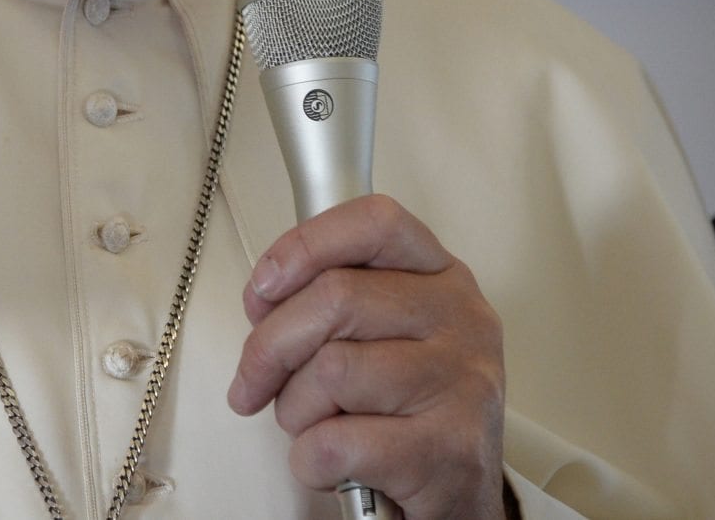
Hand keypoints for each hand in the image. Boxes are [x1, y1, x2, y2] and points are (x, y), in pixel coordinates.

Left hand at [228, 193, 507, 519]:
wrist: (460, 493)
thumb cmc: (409, 407)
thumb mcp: (382, 332)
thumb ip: (327, 299)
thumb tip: (263, 296)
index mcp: (442, 278)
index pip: (376, 222)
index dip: (305, 244)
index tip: (264, 284)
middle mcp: (461, 321)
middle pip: (334, 297)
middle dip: (270, 345)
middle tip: (253, 380)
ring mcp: (460, 384)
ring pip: (330, 370)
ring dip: (294, 408)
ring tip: (314, 424)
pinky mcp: (445, 450)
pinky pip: (334, 441)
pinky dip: (310, 458)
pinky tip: (332, 462)